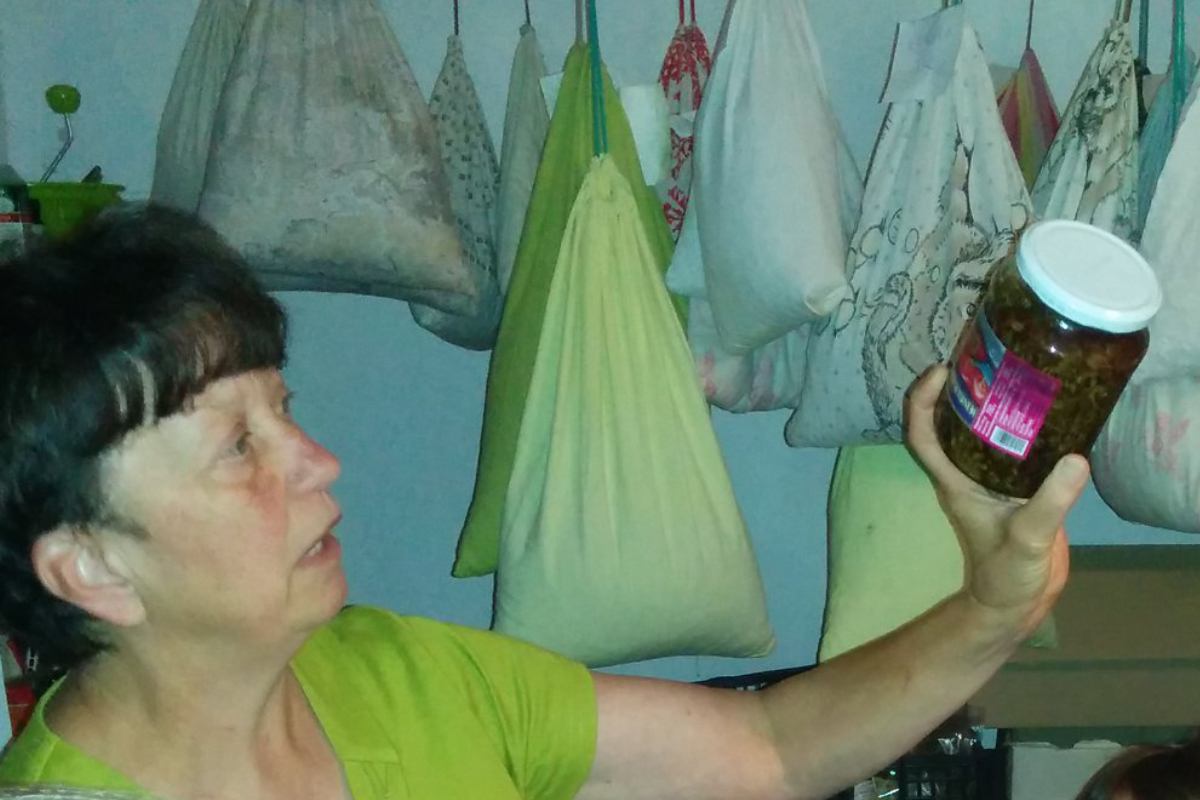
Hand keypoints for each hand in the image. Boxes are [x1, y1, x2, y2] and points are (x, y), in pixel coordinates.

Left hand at [905, 366, 1089, 639]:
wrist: (1013, 603)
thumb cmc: (1007, 574)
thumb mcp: (1029, 537)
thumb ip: (1050, 502)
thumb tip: (1075, 458)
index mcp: (955, 481)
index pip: (923, 434)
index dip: (923, 400)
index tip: (941, 370)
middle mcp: (965, 473)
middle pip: (946, 422)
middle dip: (956, 387)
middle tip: (981, 353)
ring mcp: (986, 478)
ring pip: (974, 430)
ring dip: (983, 400)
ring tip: (1007, 365)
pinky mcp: (1012, 485)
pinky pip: (1004, 444)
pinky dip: (1014, 422)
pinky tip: (1037, 404)